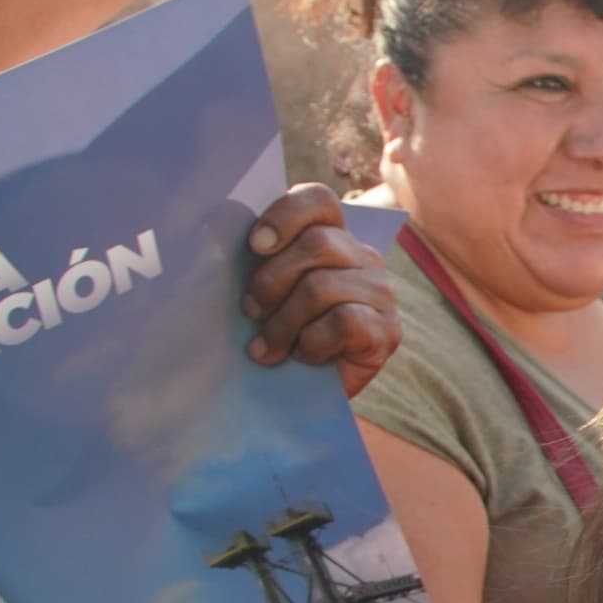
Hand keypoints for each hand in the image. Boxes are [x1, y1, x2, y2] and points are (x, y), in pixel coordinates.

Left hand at [243, 184, 401, 394]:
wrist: (304, 401)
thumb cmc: (280, 340)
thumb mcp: (268, 295)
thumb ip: (260, 263)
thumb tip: (215, 240)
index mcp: (334, 239)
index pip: (320, 201)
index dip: (286, 215)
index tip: (255, 246)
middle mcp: (364, 259)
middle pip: (317, 244)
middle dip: (272, 280)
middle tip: (251, 311)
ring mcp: (381, 295)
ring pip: (323, 286)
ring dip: (284, 322)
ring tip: (266, 349)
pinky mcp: (387, 332)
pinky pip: (343, 322)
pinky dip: (312, 343)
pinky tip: (303, 358)